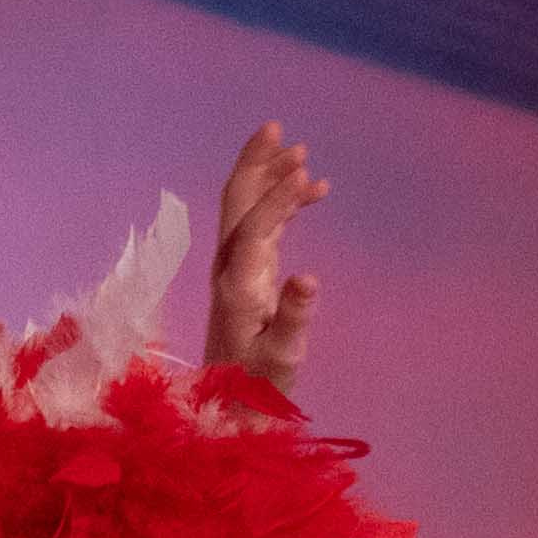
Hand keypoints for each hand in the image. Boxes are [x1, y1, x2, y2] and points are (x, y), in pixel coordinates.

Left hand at [207, 123, 325, 385]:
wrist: (228, 408)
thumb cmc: (258, 388)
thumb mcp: (282, 357)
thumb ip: (295, 317)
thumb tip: (310, 278)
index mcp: (238, 283)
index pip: (256, 225)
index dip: (280, 197)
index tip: (307, 173)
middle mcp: (229, 267)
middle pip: (238, 200)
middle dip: (257, 163)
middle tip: (278, 129)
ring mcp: (235, 269)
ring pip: (246, 207)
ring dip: (269, 176)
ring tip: (300, 153)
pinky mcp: (245, 276)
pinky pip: (259, 225)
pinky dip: (281, 205)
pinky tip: (308, 196)